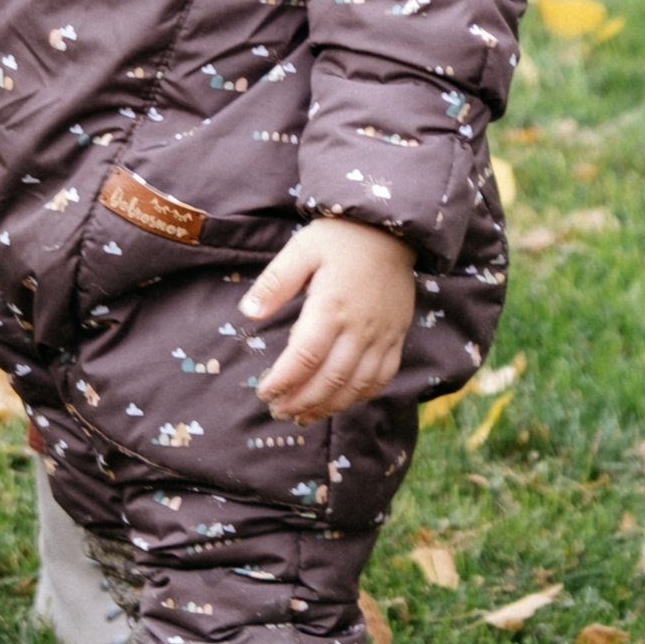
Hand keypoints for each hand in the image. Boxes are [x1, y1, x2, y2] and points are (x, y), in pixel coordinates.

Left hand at [241, 217, 417, 420]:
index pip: (304, 358)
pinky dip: (361, 396)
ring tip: (303, 415)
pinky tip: (341, 401)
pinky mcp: (397, 336)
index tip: (264, 392)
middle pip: (330, 380)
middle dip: (300, 402)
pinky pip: (382, 377)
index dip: (282, 381)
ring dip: (328, 406)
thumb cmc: (340, 237)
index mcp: (331, 306)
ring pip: (356, 386)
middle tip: (278, 410)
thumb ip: (275, 282)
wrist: (392, 228)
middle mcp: (359, 328)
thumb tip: (248, 313)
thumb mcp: (301, 249)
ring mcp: (382, 335)